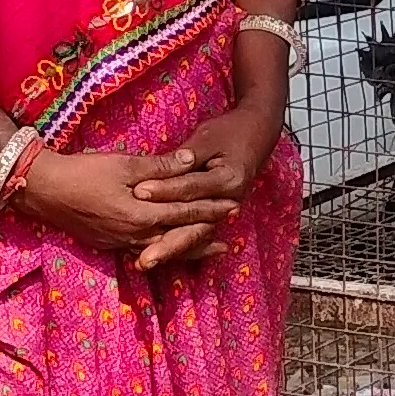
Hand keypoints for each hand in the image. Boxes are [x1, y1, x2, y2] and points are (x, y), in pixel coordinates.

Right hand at [10, 147, 240, 259]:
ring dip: (189, 249)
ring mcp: (121, 243)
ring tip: (212, 250)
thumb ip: (159, 166)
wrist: (44, 190)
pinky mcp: (109, 244)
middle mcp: (135, 235)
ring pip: (164, 249)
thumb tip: (190, 161)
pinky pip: (144, 251)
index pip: (185, 212)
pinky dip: (164, 251)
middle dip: (206, 233)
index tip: (233, 204)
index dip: (210, 208)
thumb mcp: (124, 163)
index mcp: (141, 214)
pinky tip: (170, 250)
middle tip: (231, 236)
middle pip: (179, 237)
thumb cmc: (83, 172)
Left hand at [125, 103, 284, 270]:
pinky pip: (196, 235)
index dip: (164, 189)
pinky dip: (177, 247)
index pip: (190, 187)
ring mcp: (224, 213)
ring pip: (195, 236)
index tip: (138, 192)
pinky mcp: (215, 215)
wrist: (256, 135)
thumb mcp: (207, 137)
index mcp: (228, 179)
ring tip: (144, 263)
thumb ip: (187, 154)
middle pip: (195, 226)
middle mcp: (230, 201)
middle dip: (167, 243)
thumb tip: (166, 165)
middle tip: (142, 257)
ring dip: (170, 251)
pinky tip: (157, 258)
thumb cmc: (229, 133)